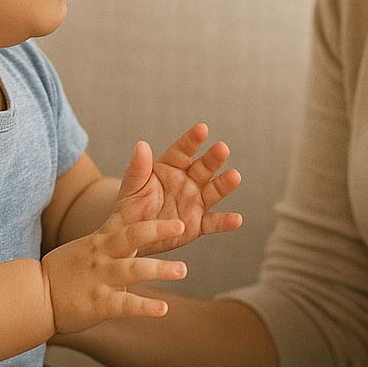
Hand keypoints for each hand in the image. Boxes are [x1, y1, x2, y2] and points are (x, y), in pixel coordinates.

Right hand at [41, 217, 186, 334]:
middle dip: (157, 230)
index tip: (174, 213)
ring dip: (159, 269)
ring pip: (133, 270)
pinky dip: (145, 307)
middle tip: (181, 224)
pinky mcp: (98, 304)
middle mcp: (103, 256)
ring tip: (182, 270)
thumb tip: (136, 222)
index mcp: (101, 240)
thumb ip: (112, 235)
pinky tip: (163, 309)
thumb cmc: (65, 269)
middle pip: (132, 237)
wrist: (35, 295)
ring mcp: (101, 279)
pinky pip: (125, 304)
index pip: (130, 223)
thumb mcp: (89, 245)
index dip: (152, 217)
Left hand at [112, 123, 242, 255]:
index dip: (192, 140)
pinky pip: (213, 222)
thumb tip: (141, 145)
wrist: (132, 236)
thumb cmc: (130, 207)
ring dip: (224, 184)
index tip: (202, 129)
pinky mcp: (198, 224)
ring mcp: (195, 201)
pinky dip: (225, 222)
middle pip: (203, 167)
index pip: (183, 150)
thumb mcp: (131, 187)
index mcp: (170, 166)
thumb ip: (138, 168)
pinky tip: (237, 219)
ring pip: (213, 191)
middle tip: (222, 148)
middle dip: (213, 158)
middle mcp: (187, 181)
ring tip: (234, 176)